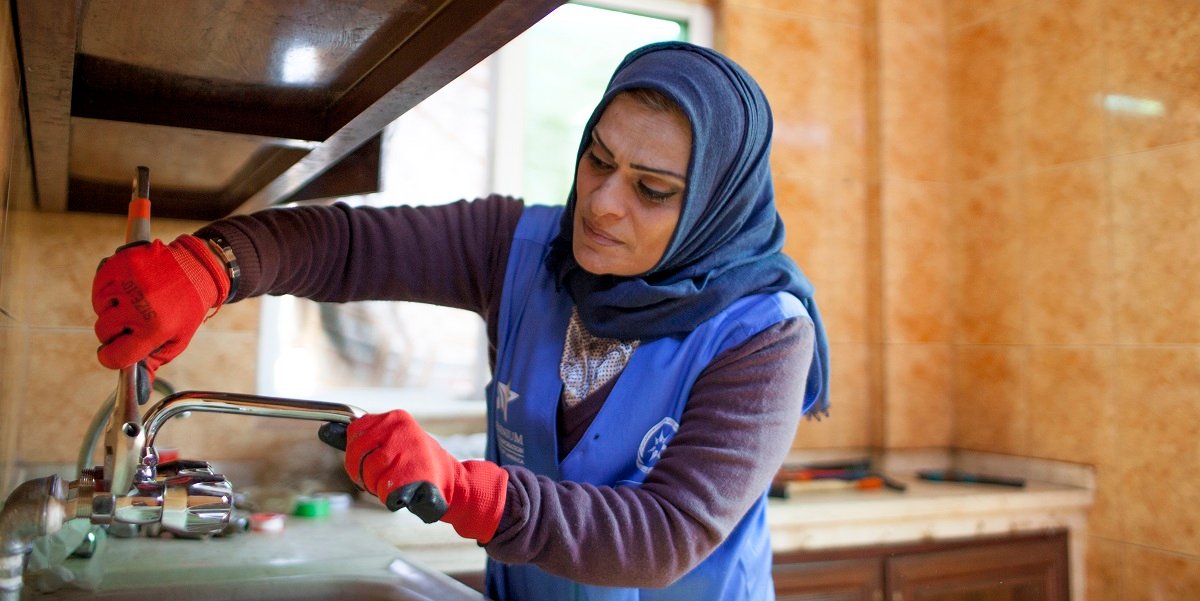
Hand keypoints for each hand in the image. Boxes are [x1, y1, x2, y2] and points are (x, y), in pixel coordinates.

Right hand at [92, 235, 229, 376]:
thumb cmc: (187, 308)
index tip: (115, 353)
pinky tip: (127, 290)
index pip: (114, 356)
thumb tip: (139, 389)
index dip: (112, 358)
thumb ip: (153, 362)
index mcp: (155, 328)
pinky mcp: (119, 264)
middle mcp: (139, 306)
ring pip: (99, 309)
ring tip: (135, 303)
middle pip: (103, 332)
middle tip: (133, 323)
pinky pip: (99, 287)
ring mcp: (128, 282)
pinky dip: (108, 291)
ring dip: (112, 310)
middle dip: (115, 332)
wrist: (197, 269)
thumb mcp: (177, 340)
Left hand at [335, 410, 507, 542]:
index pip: (354, 436)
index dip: (357, 456)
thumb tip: (324, 431)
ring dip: (379, 487)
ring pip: (371, 475)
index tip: (369, 462)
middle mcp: (402, 428)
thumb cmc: (415, 463)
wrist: (453, 483)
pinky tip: (405, 493)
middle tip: (383, 478)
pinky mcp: (416, 473)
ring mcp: (410, 449)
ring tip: (397, 483)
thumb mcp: (388, 442)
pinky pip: (386, 491)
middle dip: (365, 474)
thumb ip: (358, 438)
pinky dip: (391, 498)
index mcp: (394, 417)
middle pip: (358, 456)